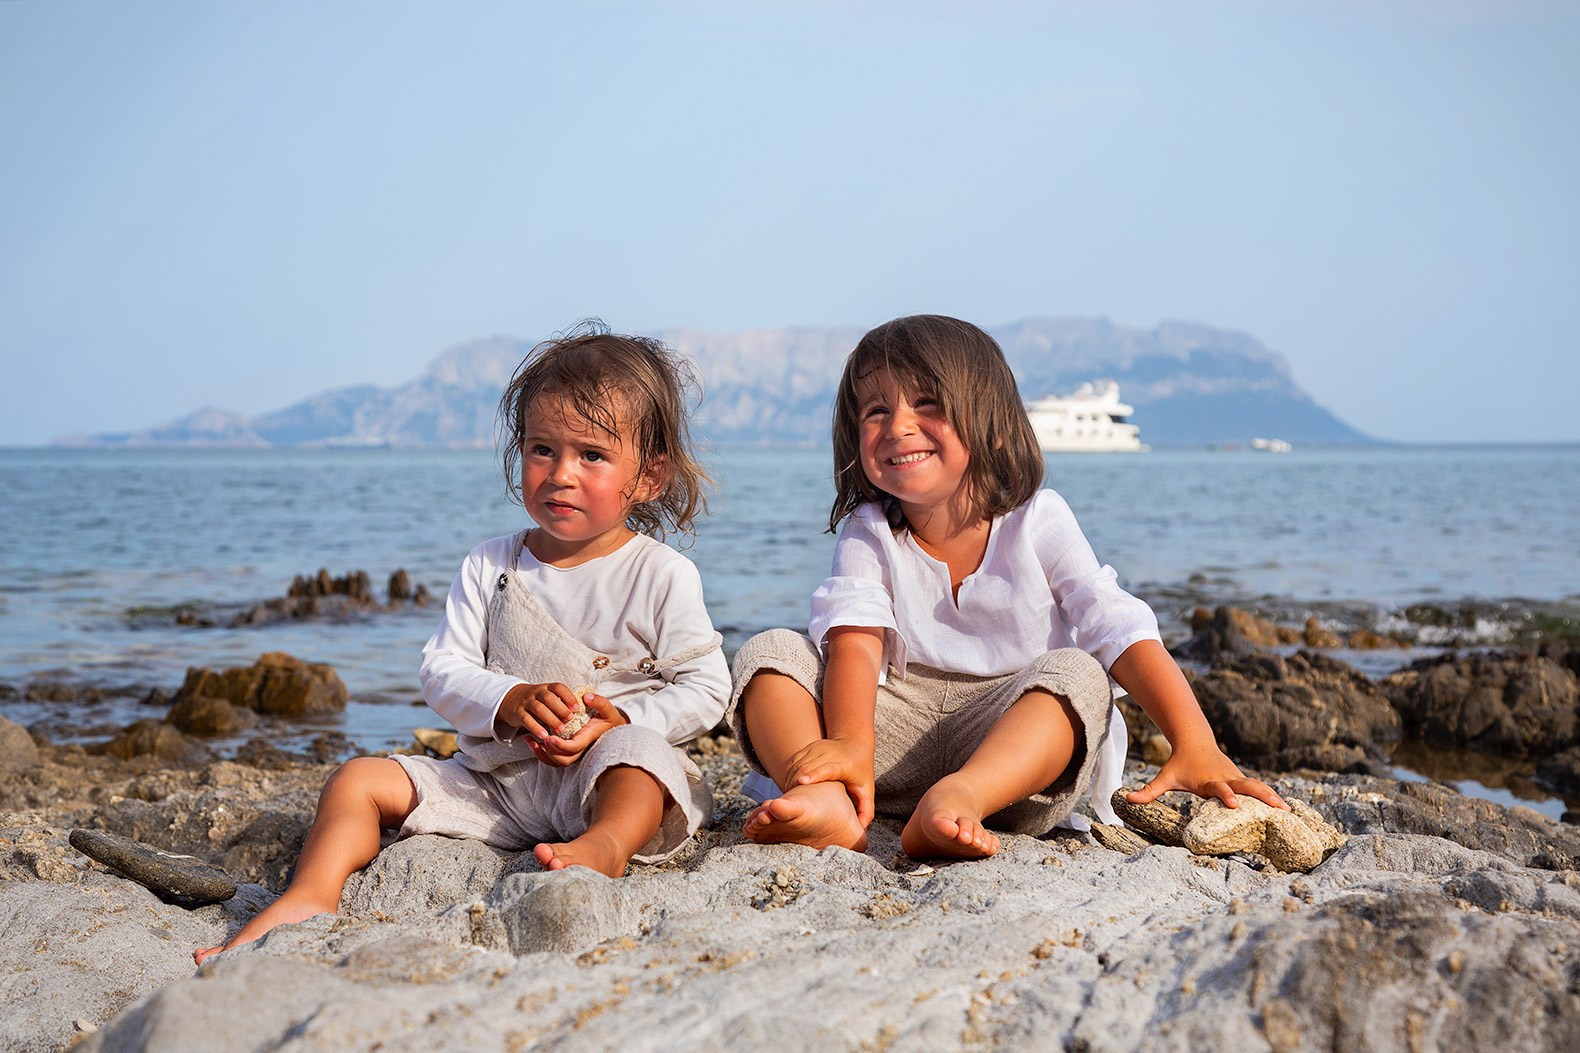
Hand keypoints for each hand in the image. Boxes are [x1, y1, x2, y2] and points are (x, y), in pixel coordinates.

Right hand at [494, 682, 582, 743]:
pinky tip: (544, 735)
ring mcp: (526, 702)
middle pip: (548, 698)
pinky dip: (535, 727)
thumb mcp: (547, 695)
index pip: (558, 688)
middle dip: (560, 709)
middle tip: (570, 719)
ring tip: (560, 730)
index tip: (577, 708)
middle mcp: (536, 693)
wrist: (511, 699)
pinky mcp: (518, 713)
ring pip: (538, 708)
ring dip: (550, 719)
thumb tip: (582, 710)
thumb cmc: (537, 700)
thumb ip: (560, 701)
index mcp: (547, 688)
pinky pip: (526, 719)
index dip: (568, 697)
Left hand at [529, 691, 626, 767]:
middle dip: (549, 752)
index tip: (549, 737)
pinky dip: (540, 753)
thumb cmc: (609, 720)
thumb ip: (600, 703)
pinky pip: (552, 758)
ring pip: (555, 761)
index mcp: (587, 739)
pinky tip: (532, 742)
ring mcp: (572, 751)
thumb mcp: (609, 710)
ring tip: (530, 741)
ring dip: (541, 754)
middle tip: (541, 738)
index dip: (560, 746)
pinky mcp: (567, 750)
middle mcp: (579, 749)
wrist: (612, 730)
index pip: (573, 748)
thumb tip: (587, 697)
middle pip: (563, 760)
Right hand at [783, 737, 874, 826]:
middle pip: (807, 768)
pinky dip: (789, 775)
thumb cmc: (861, 772)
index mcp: (844, 765)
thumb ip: (866, 812)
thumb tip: (861, 831)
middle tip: (791, 805)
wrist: (855, 743)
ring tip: (790, 799)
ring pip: (797, 765)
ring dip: (790, 782)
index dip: (815, 775)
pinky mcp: (809, 747)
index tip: (802, 783)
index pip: (828, 768)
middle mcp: (829, 753)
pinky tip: (790, 788)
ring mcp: (818, 748)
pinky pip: (793, 762)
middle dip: (795, 785)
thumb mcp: (867, 791)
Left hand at [1125, 739, 1287, 809]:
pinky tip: (1287, 810)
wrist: (1195, 741)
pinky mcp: (1242, 780)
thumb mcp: (1165, 777)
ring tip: (1289, 812)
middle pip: (1247, 786)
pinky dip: (1273, 797)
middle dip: (1262, 796)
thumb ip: (1149, 790)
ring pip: (1258, 787)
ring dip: (1273, 797)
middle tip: (1278, 808)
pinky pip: (1260, 789)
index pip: (1220, 789)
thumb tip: (1126, 798)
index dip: (1226, 796)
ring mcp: (1237, 778)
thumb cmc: (1179, 764)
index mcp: (1209, 780)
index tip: (1233, 804)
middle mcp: (1227, 778)